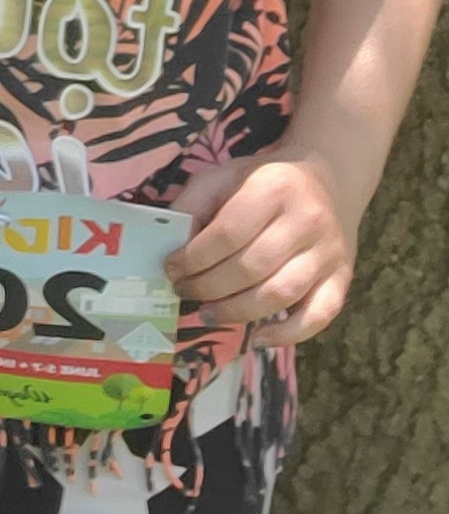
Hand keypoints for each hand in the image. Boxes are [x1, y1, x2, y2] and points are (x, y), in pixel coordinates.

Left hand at [169, 147, 355, 347]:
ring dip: (238, 313)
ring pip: (281, 295)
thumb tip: (170, 246)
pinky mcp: (343, 276)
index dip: (193, 258)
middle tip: (185, 293)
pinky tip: (258, 337)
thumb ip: (194, 204)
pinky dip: (289, 334)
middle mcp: (307, 221)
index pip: (227, 234)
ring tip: (208, 313)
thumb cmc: (264, 182)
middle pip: (251, 268)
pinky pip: (320, 315)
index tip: (171, 270)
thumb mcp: (224, 176)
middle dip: (208, 288)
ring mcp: (329, 252)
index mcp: (273, 189)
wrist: (327, 178)